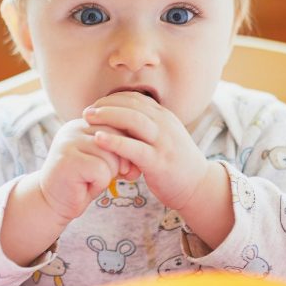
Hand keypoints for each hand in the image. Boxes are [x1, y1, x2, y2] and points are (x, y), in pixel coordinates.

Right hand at [36, 118, 134, 221]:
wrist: (53, 203)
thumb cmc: (82, 182)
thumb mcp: (105, 161)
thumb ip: (120, 150)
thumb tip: (144, 149)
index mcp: (84, 123)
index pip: (118, 126)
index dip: (124, 148)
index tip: (119, 166)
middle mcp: (75, 128)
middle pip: (117, 138)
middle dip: (118, 162)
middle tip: (102, 175)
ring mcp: (69, 142)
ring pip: (111, 156)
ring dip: (107, 175)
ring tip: (90, 179)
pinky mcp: (68, 159)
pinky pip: (101, 170)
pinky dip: (99, 183)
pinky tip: (85, 185)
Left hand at [83, 92, 209, 209]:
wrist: (199, 186)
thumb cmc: (175, 164)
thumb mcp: (163, 139)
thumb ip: (146, 128)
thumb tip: (120, 120)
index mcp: (164, 117)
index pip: (136, 98)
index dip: (113, 99)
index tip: (96, 105)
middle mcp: (165, 125)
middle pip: (133, 104)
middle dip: (107, 104)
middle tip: (86, 110)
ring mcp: (163, 142)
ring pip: (134, 120)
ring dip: (108, 116)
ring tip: (88, 118)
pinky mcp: (159, 162)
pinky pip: (134, 147)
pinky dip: (115, 141)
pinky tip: (98, 139)